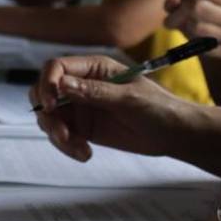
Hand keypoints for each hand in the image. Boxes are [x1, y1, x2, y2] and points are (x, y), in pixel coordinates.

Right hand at [28, 55, 194, 160]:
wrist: (174, 134)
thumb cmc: (158, 108)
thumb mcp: (128, 99)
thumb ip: (95, 92)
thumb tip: (62, 84)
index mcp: (94, 68)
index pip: (57, 67)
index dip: (48, 83)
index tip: (52, 105)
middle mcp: (83, 85)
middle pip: (46, 92)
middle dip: (48, 114)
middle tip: (62, 133)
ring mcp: (81, 107)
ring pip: (50, 117)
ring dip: (57, 134)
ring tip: (78, 148)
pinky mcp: (83, 128)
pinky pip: (62, 136)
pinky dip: (66, 146)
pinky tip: (85, 154)